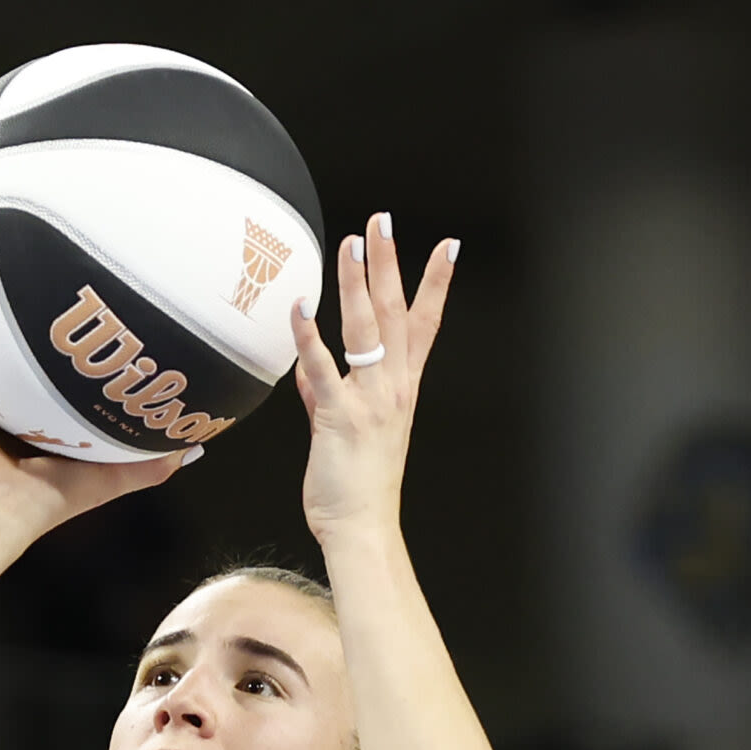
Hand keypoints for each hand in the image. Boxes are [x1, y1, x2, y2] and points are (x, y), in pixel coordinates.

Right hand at [0, 303, 189, 546]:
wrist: (1, 509)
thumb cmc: (51, 500)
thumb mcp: (111, 476)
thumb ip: (150, 463)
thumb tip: (195, 449)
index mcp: (37, 426)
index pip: (50, 383)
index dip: (65, 355)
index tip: (83, 321)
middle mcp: (2, 411)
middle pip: (9, 360)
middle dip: (17, 327)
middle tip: (32, 285)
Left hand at [290, 214, 456, 538]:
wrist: (361, 529)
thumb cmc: (354, 488)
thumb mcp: (342, 434)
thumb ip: (327, 399)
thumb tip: (310, 376)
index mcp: (401, 390)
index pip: (424, 325)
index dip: (436, 284)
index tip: (448, 246)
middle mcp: (392, 388)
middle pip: (395, 313)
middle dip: (389, 263)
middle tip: (382, 221)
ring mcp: (369, 400)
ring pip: (366, 329)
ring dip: (358, 282)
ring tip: (351, 242)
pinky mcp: (339, 417)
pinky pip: (323, 368)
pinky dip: (311, 335)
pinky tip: (302, 305)